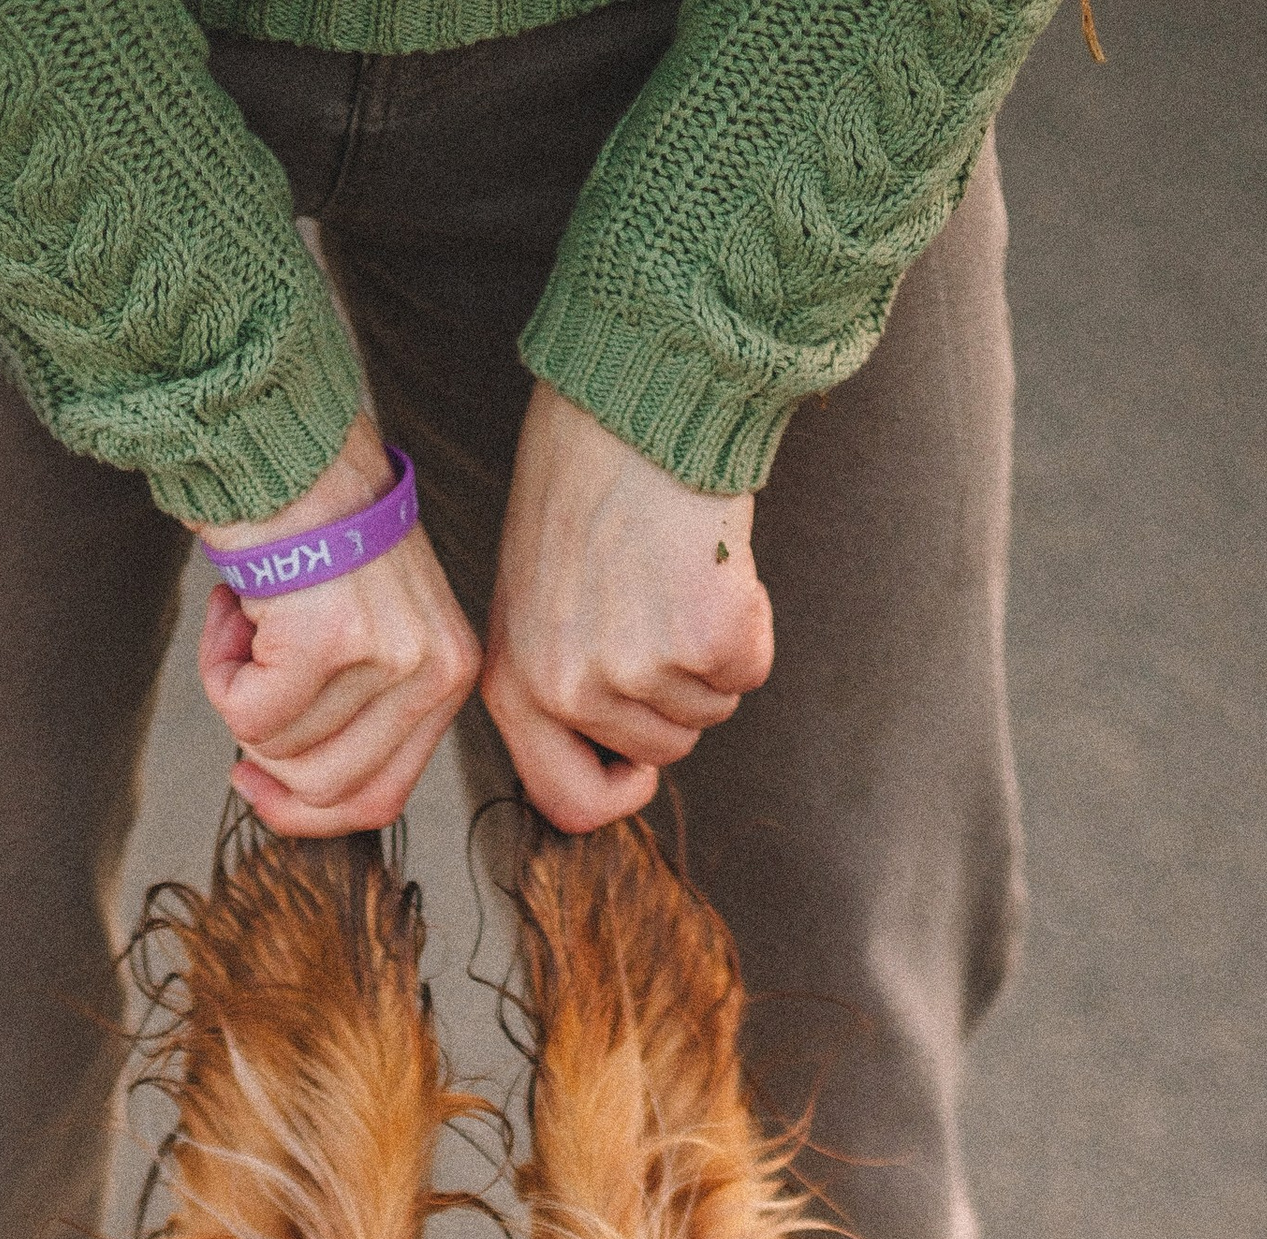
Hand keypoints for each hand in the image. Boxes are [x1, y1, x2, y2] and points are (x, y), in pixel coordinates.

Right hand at [195, 416, 482, 837]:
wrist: (288, 443)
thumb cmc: (317, 532)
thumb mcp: (373, 633)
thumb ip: (360, 716)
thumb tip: (295, 796)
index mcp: (450, 676)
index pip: (381, 798)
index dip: (305, 811)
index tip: (255, 782)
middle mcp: (432, 671)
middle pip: (327, 790)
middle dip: (264, 754)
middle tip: (242, 681)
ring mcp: (385, 657)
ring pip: (279, 750)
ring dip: (235, 693)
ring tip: (245, 621)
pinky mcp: (328, 640)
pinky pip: (246, 713)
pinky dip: (218, 669)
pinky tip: (230, 611)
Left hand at [482, 383, 774, 832]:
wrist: (629, 408)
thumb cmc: (579, 489)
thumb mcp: (533, 599)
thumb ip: (556, 682)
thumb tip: (609, 759)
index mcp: (517, 685)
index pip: (568, 803)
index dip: (616, 790)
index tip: (638, 762)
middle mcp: (571, 690)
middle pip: (662, 750)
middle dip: (676, 694)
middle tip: (658, 608)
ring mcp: (638, 668)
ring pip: (710, 711)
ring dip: (711, 655)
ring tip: (677, 575)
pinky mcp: (705, 639)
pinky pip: (749, 671)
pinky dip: (748, 626)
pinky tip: (712, 566)